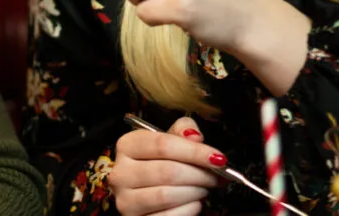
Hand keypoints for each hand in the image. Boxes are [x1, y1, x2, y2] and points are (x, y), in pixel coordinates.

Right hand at [108, 116, 224, 215]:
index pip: (163, 144)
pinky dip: (189, 209)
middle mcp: (120, 172)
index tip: (218, 158)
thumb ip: (183, 130)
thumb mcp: (170, 141)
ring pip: (167, 195)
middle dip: (200, 175)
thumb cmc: (162, 163)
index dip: (195, 152)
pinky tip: (194, 202)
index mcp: (127, 145)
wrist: (151, 194)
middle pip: (168, 171)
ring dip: (195, 192)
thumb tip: (194, 136)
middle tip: (216, 177)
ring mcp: (125, 200)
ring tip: (204, 188)